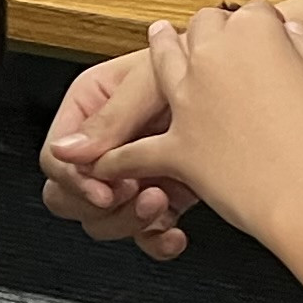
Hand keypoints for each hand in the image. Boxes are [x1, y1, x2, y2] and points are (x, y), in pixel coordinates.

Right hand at [39, 46, 198, 259]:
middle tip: (134, 192)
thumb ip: (110, 119)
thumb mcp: (151, 81)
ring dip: (130, 221)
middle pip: (71, 198)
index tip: (105, 190)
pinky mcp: (163, 195)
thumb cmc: (200, 61)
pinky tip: (174, 232)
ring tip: (161, 200)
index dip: (75, 181)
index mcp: (90, 109)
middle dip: (101, 205)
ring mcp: (133, 174)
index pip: (57, 158)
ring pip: (105, 220)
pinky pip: (145, 234)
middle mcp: (106, 146)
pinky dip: (157, 241)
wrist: (245, 80)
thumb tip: (64, 150)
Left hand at [89, 3, 302, 251]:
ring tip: (156, 39)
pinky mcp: (178, 147)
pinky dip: (120, 159)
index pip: (252, 14)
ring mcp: (189, 101)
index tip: (268, 31)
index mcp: (254, 34)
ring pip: (162, 66)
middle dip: (207, 30)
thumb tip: (291, 31)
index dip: (261, 24)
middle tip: (213, 36)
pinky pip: (139, 152)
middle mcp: (212, 59)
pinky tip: (106, 161)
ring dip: (158, 51)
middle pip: (201, 28)